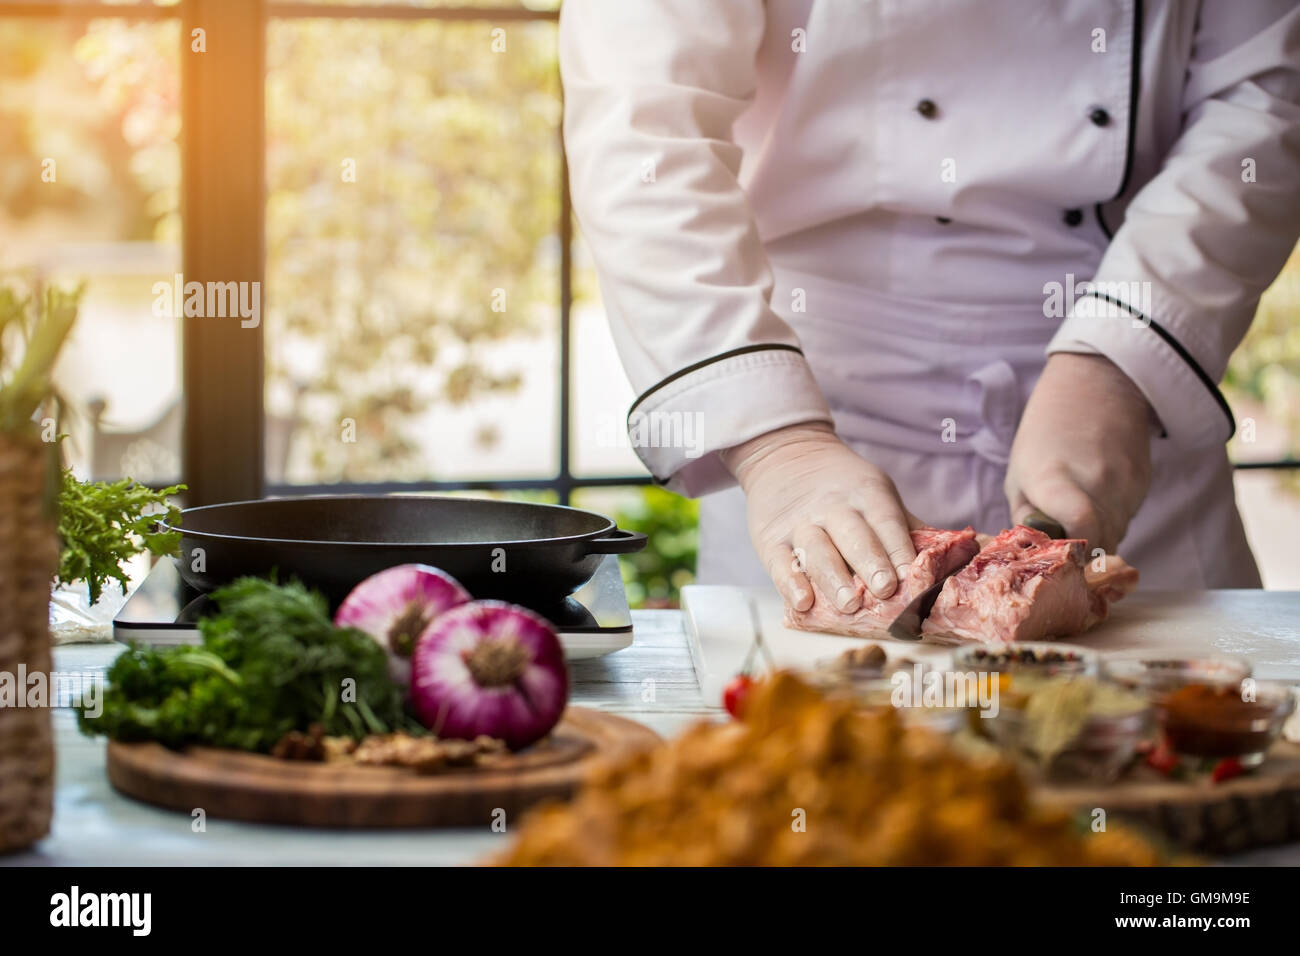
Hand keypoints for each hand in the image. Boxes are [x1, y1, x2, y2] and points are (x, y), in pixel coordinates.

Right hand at [721, 422, 918, 612]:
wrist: (785, 455)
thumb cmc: (844, 489)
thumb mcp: (877, 494)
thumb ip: (907, 529)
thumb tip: (952, 564)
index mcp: (867, 494)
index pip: (886, 521)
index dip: (899, 549)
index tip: (914, 577)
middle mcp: (833, 506)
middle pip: (854, 536)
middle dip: (871, 563)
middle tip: (885, 590)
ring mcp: (800, 523)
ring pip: (817, 551)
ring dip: (833, 578)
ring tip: (849, 605)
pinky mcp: (770, 539)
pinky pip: (780, 563)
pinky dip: (790, 583)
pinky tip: (803, 602)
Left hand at [1005, 353, 1153, 553]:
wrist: (1095, 389)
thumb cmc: (1045, 437)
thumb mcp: (1018, 477)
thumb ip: (1027, 520)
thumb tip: (1040, 554)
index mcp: (1055, 478)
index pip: (1081, 526)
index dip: (1074, 550)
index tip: (1061, 552)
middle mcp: (1097, 482)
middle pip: (1099, 543)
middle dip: (1081, 551)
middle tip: (1064, 539)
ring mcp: (1126, 482)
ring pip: (1116, 535)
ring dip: (1098, 536)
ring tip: (1078, 513)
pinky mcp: (1144, 482)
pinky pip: (1128, 519)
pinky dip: (1112, 520)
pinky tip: (1097, 498)